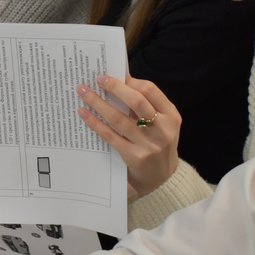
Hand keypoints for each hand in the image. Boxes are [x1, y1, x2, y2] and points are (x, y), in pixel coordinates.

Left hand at [76, 75, 181, 196]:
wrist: (162, 178)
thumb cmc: (157, 143)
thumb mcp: (161, 123)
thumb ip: (145, 105)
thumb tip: (119, 80)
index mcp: (170, 115)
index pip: (150, 90)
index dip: (130, 81)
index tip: (113, 76)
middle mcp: (162, 129)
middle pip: (136, 101)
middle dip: (115, 87)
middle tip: (98, 79)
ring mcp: (148, 144)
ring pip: (118, 118)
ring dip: (98, 102)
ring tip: (83, 92)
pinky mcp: (133, 156)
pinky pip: (110, 135)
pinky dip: (95, 122)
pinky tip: (84, 113)